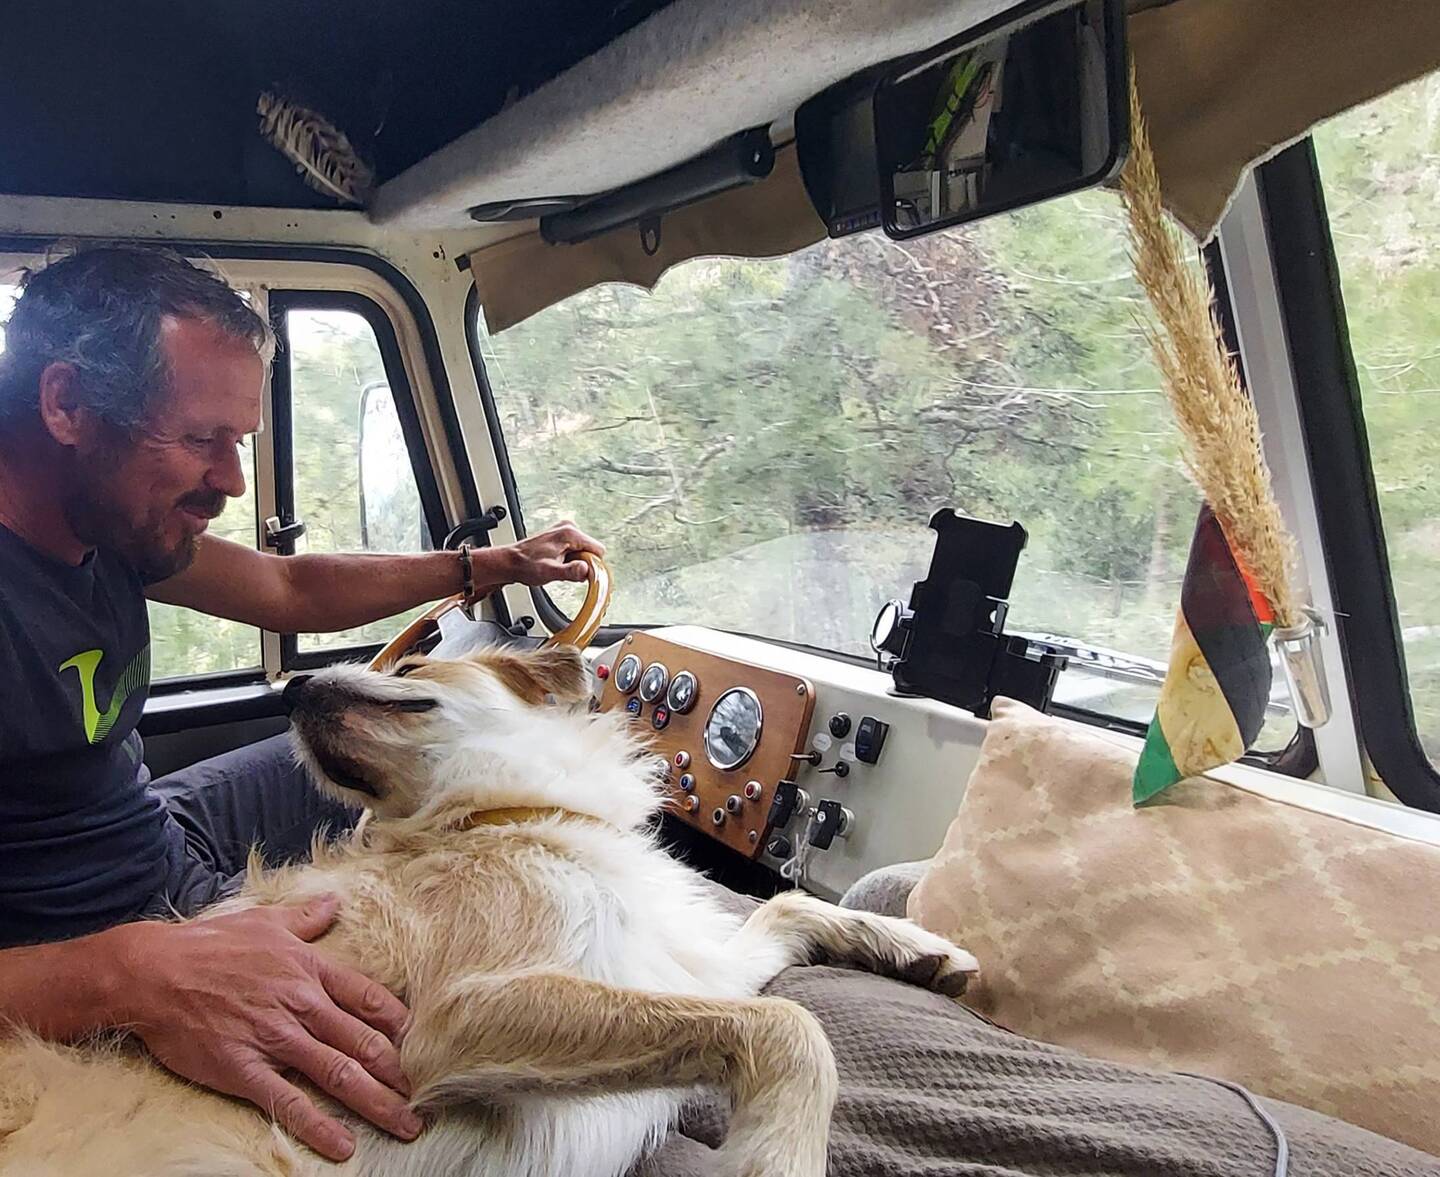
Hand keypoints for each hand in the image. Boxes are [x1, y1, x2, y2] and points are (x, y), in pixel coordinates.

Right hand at [107, 895, 420, 1160]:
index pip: (370, 999)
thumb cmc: (209, 944)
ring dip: (376, 1101)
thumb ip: (306, 918)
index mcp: (310, 970)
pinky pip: (288, 1101)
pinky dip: (317, 1125)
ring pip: (338, 1073)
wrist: (152, 972)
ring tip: (405, 1124)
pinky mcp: (243, 1068)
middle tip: (427, 1095)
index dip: (401, 1024)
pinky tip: (343, 1145)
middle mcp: (301, 1005)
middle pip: (364, 1042)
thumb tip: (335, 903)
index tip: (427, 1043)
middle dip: (400, 1072)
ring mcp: (274, 1038)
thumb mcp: (266, 921)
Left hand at [492, 520, 604, 587]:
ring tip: (557, 566)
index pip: (598, 550)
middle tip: (563, 569)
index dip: (592, 565)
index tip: (578, 573)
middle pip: (591, 551)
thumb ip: (570, 571)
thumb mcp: (550, 572)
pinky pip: (576, 550)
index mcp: (569, 532)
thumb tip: (586, 570)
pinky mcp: (561, 535)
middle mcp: (569, 527)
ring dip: (575, 563)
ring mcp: (565, 530)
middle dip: (582, 564)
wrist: (510, 562)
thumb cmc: (526, 565)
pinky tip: (556, 563)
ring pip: (584, 551)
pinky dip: (569, 559)